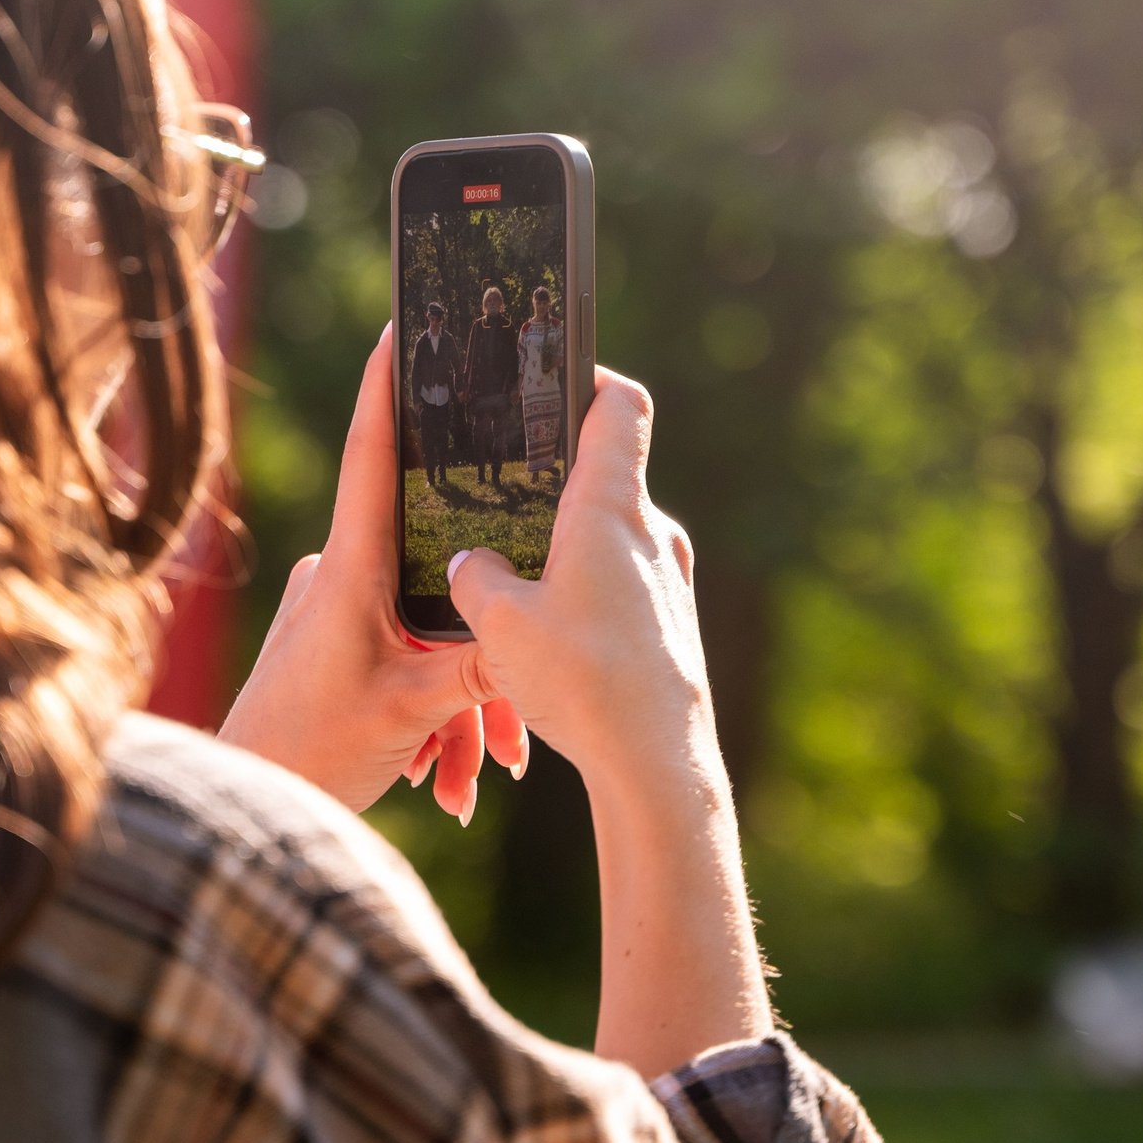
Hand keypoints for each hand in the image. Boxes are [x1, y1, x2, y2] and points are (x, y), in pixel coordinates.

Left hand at [219, 327, 527, 817]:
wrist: (246, 806)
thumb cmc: (306, 749)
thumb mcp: (408, 711)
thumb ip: (476, 669)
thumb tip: (536, 635)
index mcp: (350, 568)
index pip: (372, 455)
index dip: (388, 388)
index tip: (402, 325)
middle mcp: (340, 576)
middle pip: (437, 574)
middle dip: (481, 654)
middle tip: (507, 734)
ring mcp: (336, 611)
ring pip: (428, 631)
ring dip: (458, 709)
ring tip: (474, 774)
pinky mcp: (336, 646)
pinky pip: (404, 659)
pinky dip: (431, 717)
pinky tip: (442, 780)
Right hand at [445, 368, 712, 791]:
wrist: (658, 765)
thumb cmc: (585, 682)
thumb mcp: (500, 625)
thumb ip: (475, 578)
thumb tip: (471, 564)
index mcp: (612, 509)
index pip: (620, 406)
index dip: (588, 378)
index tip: (552, 379)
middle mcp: (651, 532)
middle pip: (606, 474)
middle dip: (553, 480)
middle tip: (501, 494)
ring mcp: (670, 578)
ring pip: (610, 538)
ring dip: (565, 547)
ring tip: (516, 580)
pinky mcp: (671, 622)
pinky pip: (622, 586)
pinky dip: (585, 593)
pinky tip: (549, 635)